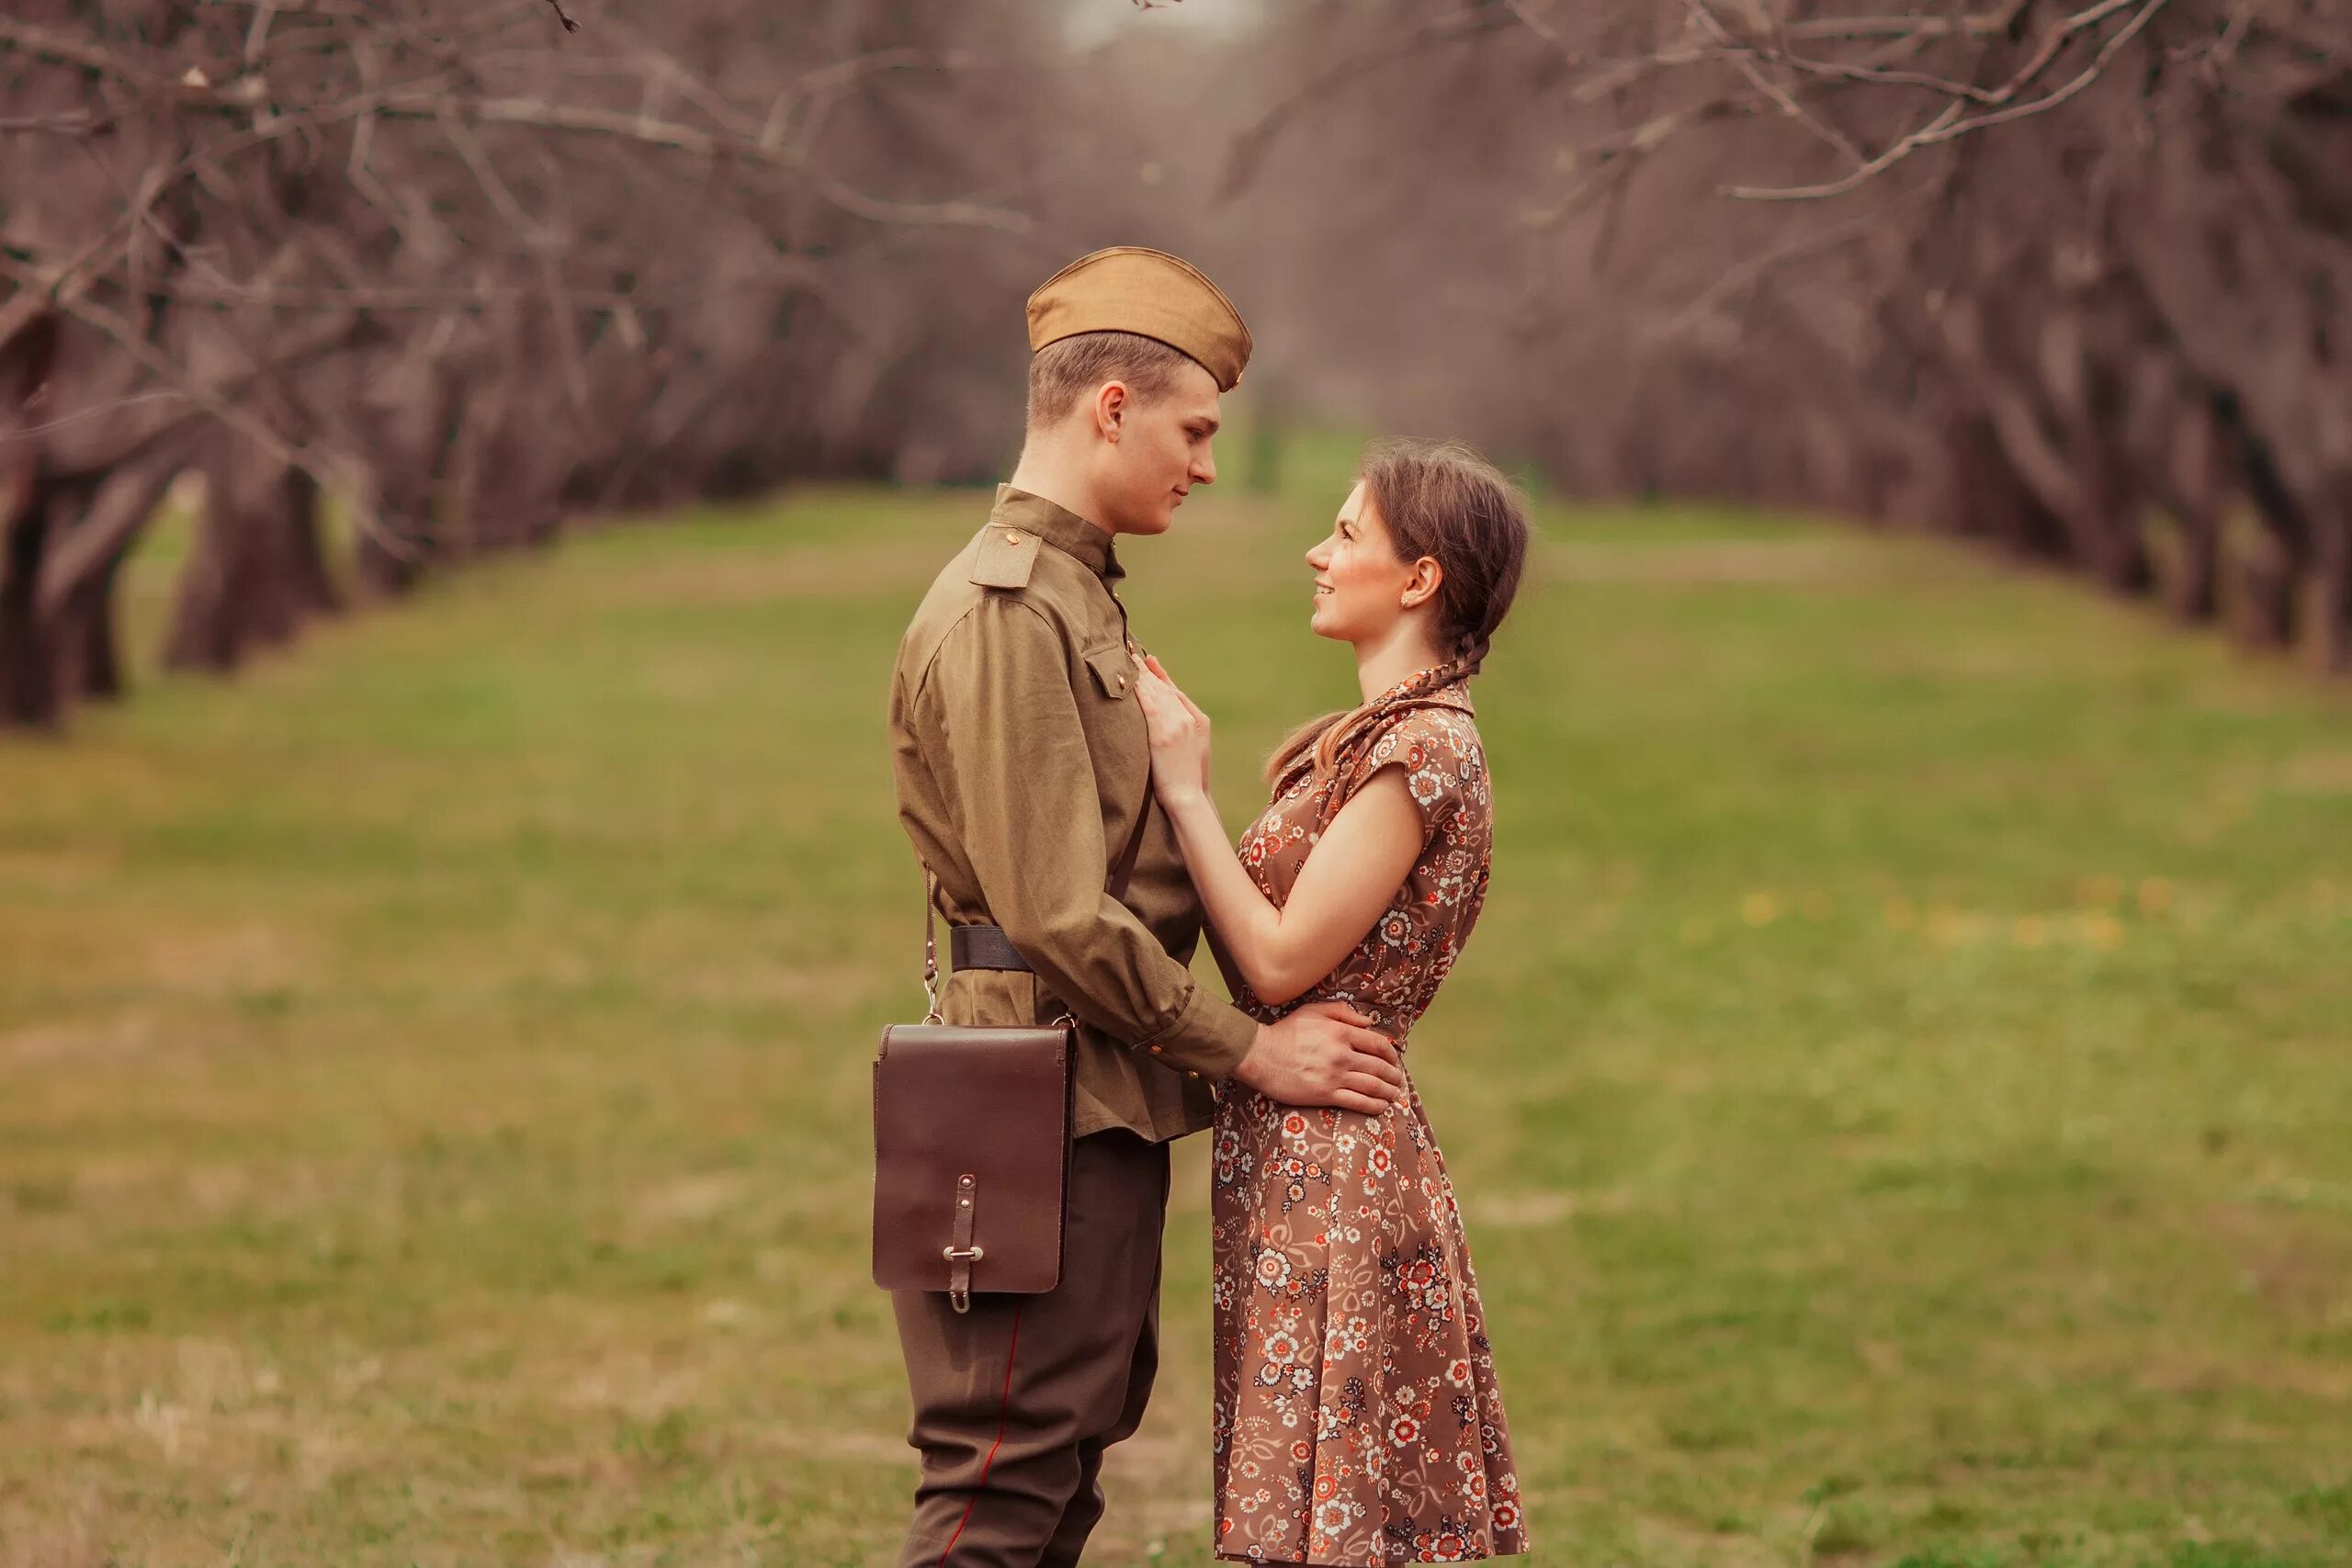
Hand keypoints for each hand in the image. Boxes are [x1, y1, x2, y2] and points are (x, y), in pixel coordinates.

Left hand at [1132, 651, 1210, 803]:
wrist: (1189, 799)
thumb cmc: (1188, 781)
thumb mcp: (1194, 751)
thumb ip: (1184, 731)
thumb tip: (1167, 726)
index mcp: (1200, 720)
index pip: (1176, 692)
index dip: (1161, 676)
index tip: (1148, 661)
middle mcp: (1189, 718)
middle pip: (1165, 688)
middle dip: (1148, 670)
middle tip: (1132, 653)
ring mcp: (1177, 725)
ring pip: (1156, 692)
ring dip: (1140, 674)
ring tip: (1126, 659)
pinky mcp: (1162, 734)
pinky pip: (1148, 704)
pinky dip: (1138, 689)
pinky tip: (1128, 679)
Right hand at [1233, 1001, 1408, 1116]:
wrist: (1260, 1055)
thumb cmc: (1286, 1032)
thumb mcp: (1313, 1011)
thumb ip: (1343, 1012)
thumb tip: (1368, 1021)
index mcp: (1341, 1032)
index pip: (1377, 1044)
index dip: (1391, 1053)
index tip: (1395, 1060)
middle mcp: (1342, 1055)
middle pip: (1379, 1067)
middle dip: (1394, 1075)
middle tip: (1398, 1080)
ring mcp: (1335, 1076)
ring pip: (1373, 1086)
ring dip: (1389, 1092)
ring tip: (1394, 1095)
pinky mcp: (1325, 1095)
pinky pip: (1358, 1102)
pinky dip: (1374, 1106)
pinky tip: (1381, 1107)